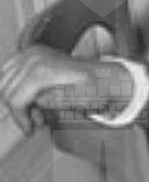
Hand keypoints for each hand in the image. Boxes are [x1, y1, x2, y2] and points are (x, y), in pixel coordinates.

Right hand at [0, 46, 134, 129]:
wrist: (105, 74)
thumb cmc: (96, 88)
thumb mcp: (80, 100)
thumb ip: (52, 101)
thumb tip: (36, 100)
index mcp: (43, 70)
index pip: (15, 98)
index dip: (20, 118)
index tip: (29, 130)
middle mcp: (33, 57)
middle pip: (7, 91)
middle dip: (21, 111)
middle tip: (38, 121)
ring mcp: (30, 51)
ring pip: (4, 83)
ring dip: (18, 100)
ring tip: (39, 111)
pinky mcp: (29, 52)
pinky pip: (8, 73)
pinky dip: (16, 87)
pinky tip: (34, 98)